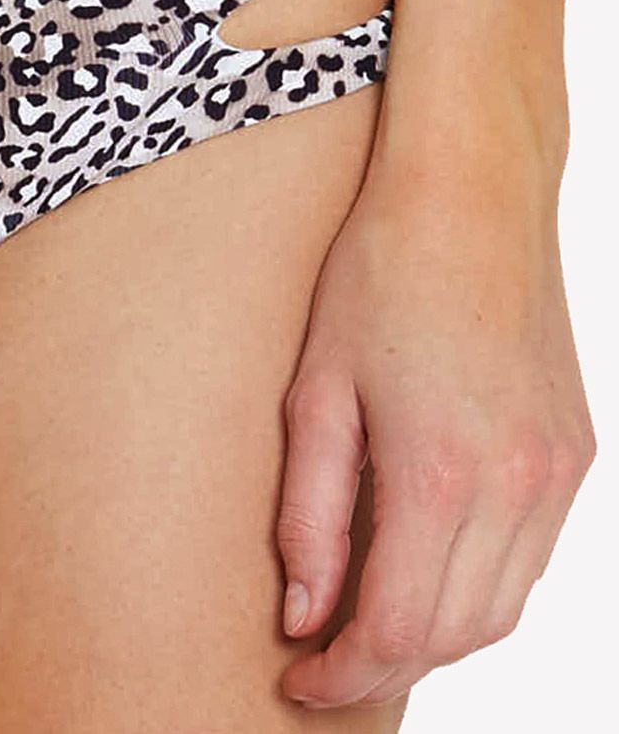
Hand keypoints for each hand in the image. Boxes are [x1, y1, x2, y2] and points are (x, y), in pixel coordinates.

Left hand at [276, 157, 595, 709]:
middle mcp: (517, 484)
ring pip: (501, 609)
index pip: (396, 630)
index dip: (341, 673)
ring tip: (368, 616)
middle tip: (322, 657)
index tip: (297, 679)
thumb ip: (310, 514)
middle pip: (454, 635)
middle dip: (383, 664)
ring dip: (434, 634)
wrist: (473, 195)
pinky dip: (479, 585)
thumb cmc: (379, 275)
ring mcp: (559, 470)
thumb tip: (307, 614)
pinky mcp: (577, 452)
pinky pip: (532, 557)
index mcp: (441, 471)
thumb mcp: (317, 390)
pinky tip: (430, 562)